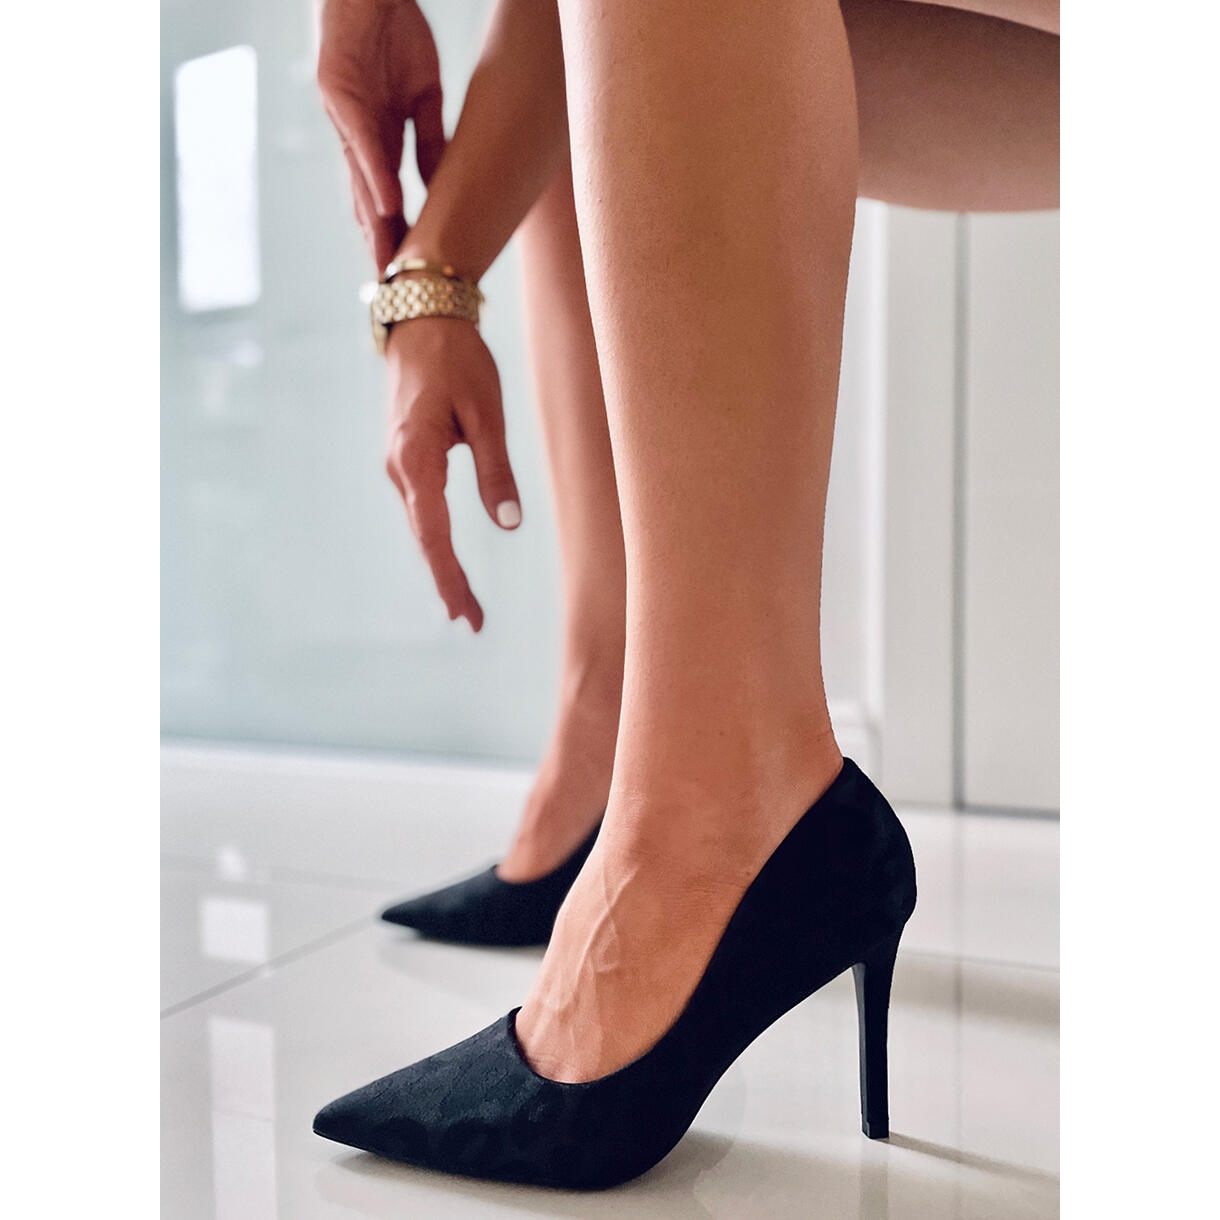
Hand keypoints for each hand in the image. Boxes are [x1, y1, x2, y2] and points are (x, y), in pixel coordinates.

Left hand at [317, 0, 446, 269]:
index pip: (386, 197)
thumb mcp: (424, 95)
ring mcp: (344, 115)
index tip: (411, 273)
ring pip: (360, 180)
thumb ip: (427, 139)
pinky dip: (375, 175)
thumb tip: (434, 184)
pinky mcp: (338, 89)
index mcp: (377, 138)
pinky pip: (362, 140)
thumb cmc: (396, 32)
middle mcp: (356, 135)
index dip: (396, 235)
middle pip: (367, 201)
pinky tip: (387, 206)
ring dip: (375, 224)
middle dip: (380, 245)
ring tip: (388, 261)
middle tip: (393, 290)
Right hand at [384, 319, 521, 630]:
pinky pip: (422, 509)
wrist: (422, 322)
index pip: (433, 532)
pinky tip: (450, 563)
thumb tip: (509, 526)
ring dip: (442, 564)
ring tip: (465, 604)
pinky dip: (436, 539)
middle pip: (425, 538)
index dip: (450, 576)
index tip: (464, 612)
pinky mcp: (406, 460)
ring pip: (422, 526)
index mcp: (416, 458)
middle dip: (448, 581)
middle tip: (472, 622)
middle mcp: (399, 467)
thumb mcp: (487, 414)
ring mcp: (399, 465)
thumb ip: (497, 471)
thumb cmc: (459, 361)